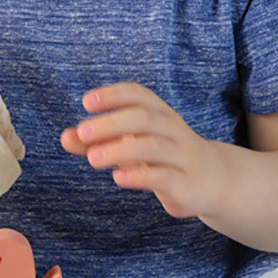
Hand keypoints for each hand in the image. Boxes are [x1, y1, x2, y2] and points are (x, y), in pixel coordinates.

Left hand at [60, 82, 225, 219]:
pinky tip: (119, 177)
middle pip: (143, 118)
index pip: (138, 94)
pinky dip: (140, 175)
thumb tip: (65, 136)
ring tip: (92, 158)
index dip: (113, 95)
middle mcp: (171, 129)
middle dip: (111, 123)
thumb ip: (97, 140)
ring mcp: (180, 156)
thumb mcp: (130, 142)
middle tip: (82, 131)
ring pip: (153, 146)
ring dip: (120, 150)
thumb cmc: (162, 155)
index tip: (86, 102)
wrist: (212, 179)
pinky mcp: (184, 183)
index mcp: (158, 112)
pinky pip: (164, 176)